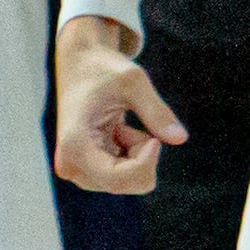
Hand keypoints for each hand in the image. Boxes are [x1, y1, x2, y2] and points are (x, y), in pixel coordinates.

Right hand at [52, 18, 184, 192]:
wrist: (81, 64)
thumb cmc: (105, 68)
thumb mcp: (133, 82)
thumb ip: (156, 111)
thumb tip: (180, 138)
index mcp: (74, 145)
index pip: (118, 179)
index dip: (145, 163)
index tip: (154, 137)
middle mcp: (69, 165)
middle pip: (127, 184)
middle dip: (141, 156)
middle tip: (132, 125)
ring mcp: (76, 171)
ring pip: (128, 182)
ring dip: (135, 155)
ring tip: (118, 125)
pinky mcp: (85, 172)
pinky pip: (124, 176)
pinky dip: (130, 155)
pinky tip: (115, 132)